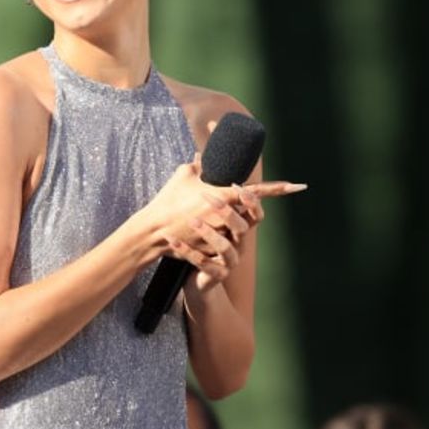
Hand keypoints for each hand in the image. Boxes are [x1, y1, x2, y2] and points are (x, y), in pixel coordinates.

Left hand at [140, 158, 305, 281]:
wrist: (193, 273)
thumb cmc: (200, 237)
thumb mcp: (202, 208)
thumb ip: (205, 183)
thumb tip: (200, 154)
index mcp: (238, 225)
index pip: (254, 210)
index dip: (253, 199)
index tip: (239, 187)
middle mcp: (239, 242)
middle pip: (244, 226)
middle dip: (227, 211)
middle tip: (208, 198)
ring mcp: (229, 259)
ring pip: (226, 247)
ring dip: (208, 233)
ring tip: (192, 222)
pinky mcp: (216, 274)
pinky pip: (206, 264)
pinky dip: (189, 253)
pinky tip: (174, 243)